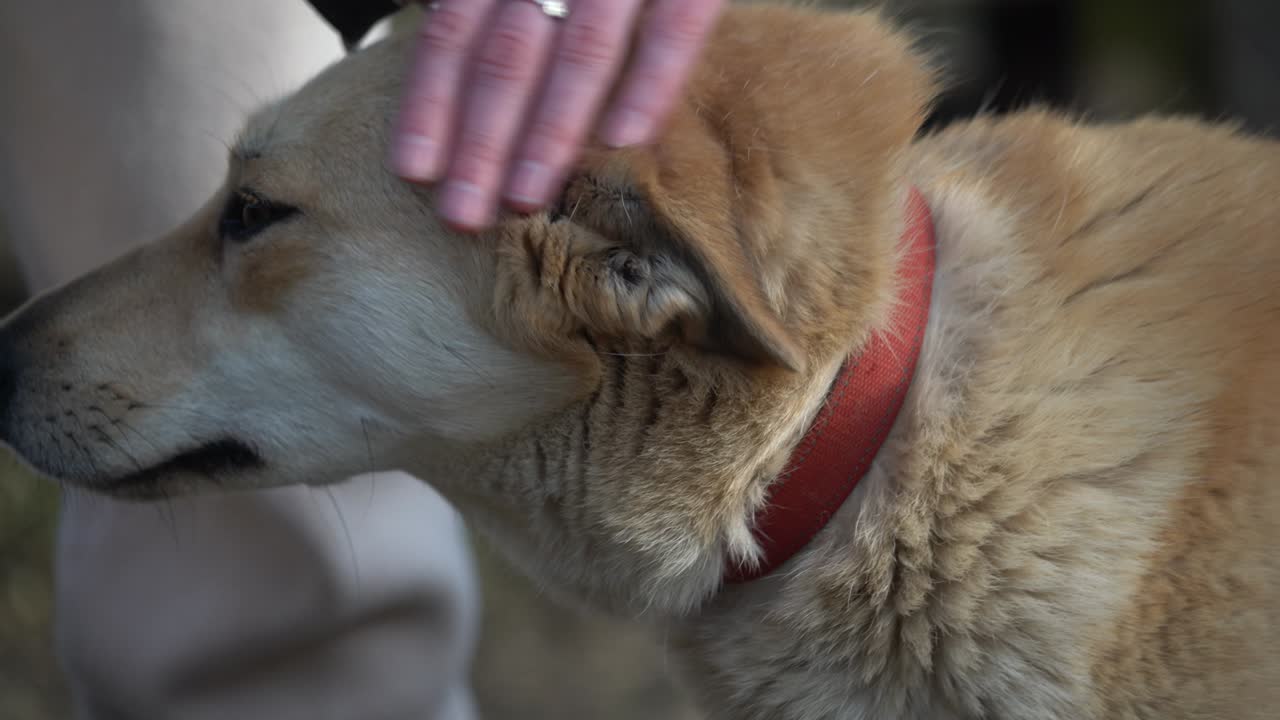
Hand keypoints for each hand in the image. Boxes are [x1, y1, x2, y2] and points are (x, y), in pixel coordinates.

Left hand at [389, 0, 726, 231]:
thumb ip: (483, 15)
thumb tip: (444, 87)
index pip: (452, 34)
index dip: (429, 103)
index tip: (415, 172)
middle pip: (506, 56)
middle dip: (480, 142)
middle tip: (462, 216)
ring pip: (580, 50)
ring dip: (550, 130)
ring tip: (527, 197)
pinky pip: (673, 28)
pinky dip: (649, 83)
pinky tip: (624, 139)